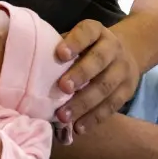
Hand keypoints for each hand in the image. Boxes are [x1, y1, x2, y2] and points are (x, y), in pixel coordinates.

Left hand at [54, 19, 139, 136]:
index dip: (75, 42)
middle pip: (99, 60)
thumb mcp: (77, 40)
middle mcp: (113, 48)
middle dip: (81, 74)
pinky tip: (79, 127)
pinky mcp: (127, 91)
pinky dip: (94, 118)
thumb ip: (60, 48)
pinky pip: (112, 106)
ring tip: (63, 116)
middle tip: (62, 88)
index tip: (60, 54)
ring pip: (105, 86)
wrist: (126, 53)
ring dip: (84, 103)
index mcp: (97, 32)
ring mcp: (123, 70)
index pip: (87, 32)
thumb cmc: (87, 49)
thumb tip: (30, 64)